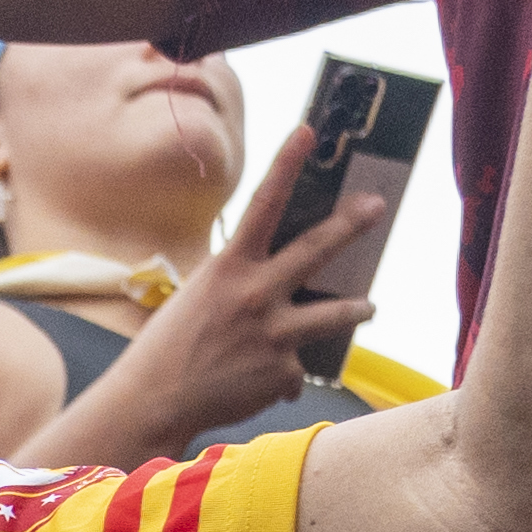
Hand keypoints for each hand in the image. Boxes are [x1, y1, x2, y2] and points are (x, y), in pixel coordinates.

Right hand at [114, 117, 392, 439]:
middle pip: (316, 249)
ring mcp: (274, 334)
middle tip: (376, 204)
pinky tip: (260, 382)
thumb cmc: (173, 344)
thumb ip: (243, 280)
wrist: (155, 401)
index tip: (308, 131)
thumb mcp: (202, 295)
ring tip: (368, 306)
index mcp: (230, 268)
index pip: (263, 204)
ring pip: (336, 313)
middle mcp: (256, 294)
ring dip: (358, 308)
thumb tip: (290, 278)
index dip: (286, 164)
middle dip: (351, 224)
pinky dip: (284, 374)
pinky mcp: (283, 372)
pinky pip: (298, 367)